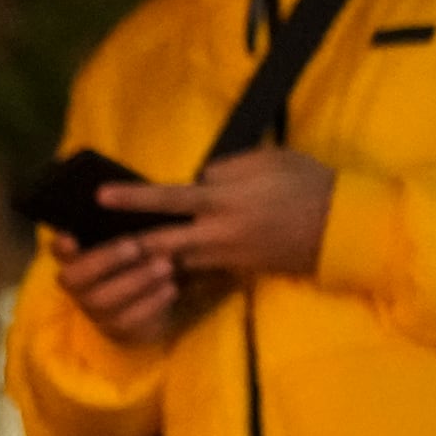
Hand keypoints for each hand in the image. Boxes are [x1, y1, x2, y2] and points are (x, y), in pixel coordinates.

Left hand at [63, 149, 336, 344]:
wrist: (342, 227)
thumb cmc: (307, 183)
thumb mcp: (268, 159)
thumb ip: (226, 168)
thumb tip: (197, 179)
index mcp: (223, 200)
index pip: (167, 198)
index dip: (132, 198)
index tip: (100, 197)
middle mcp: (217, 233)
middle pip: (158, 243)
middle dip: (124, 245)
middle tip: (92, 244)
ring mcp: (225, 258)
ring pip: (172, 263)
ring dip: (145, 262)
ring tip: (116, 257)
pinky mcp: (236, 273)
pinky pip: (196, 276)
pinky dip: (175, 275)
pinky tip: (154, 274)